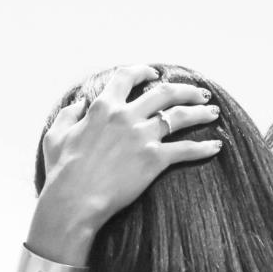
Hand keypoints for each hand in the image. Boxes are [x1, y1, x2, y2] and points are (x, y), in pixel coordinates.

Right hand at [28, 64, 220, 263]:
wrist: (74, 199)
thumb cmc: (62, 172)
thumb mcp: (56, 136)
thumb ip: (69, 115)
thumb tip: (80, 103)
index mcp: (103, 107)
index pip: (127, 77)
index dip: (144, 72)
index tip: (155, 73)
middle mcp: (126, 116)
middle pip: (164, 92)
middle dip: (185, 90)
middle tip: (199, 94)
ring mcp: (142, 136)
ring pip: (179, 117)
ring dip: (200, 113)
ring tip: (214, 113)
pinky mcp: (154, 159)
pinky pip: (186, 149)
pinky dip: (204, 147)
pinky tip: (216, 147)